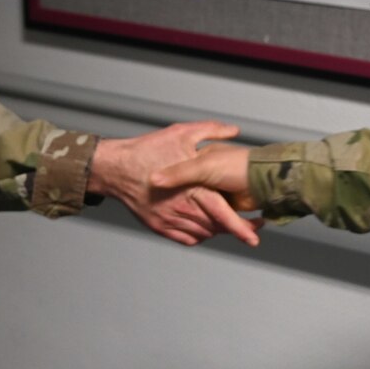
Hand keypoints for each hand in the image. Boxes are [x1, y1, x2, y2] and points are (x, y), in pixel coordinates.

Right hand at [89, 122, 260, 247]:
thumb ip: (211, 131)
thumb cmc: (147, 150)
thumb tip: (234, 130)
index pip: (222, 214)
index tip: (254, 238)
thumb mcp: (181, 133)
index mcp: (193, 188)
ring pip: (202, 234)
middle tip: (248, 226)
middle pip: (214, 227)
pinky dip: (198, 236)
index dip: (240, 228)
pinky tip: (204, 227)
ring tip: (227, 223)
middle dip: (232, 229)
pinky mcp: (159, 226)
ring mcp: (169, 219)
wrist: (115, 168)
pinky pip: (185, 238)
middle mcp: (182, 208)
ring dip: (215, 231)